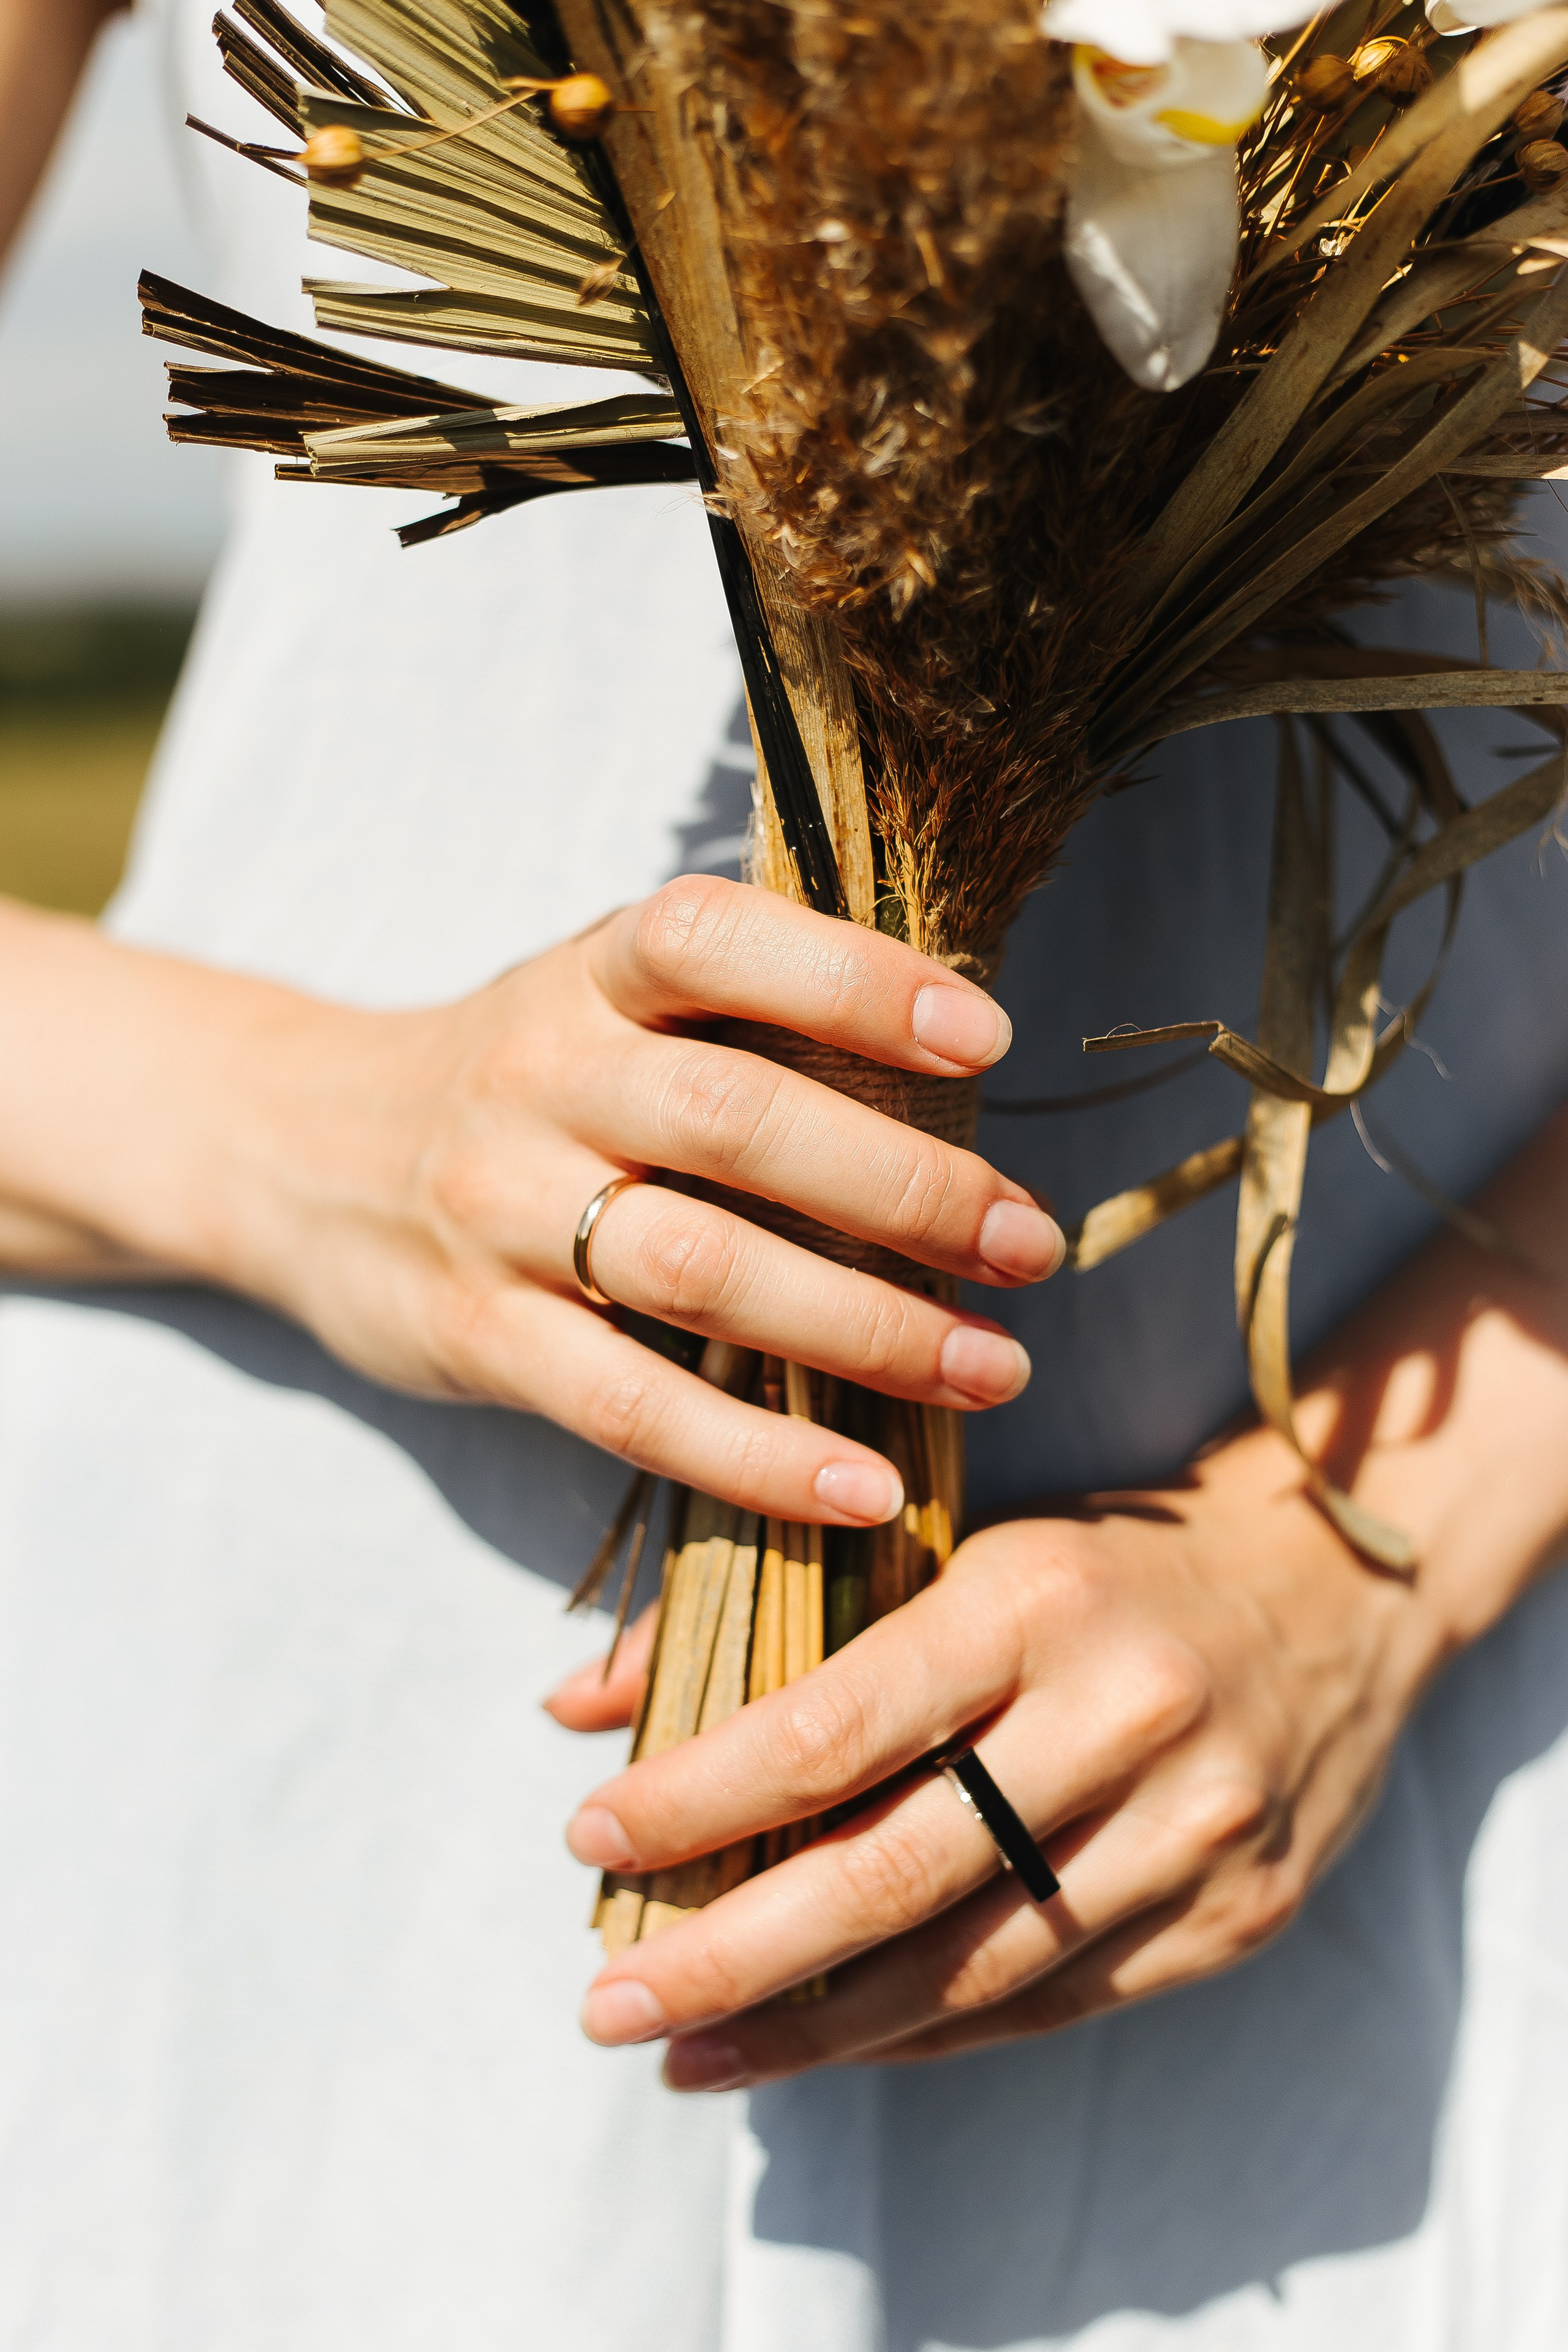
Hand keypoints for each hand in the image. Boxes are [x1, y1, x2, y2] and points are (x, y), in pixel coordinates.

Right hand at [0, 880, 1062, 1524]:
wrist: (305, 1153)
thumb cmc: (523, 1078)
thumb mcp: (603, 1002)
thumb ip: (743, 1020)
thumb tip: (961, 1065)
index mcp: (588, 975)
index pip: (715, 942)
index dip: (854, 979)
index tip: (988, 1038)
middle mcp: (540, 1078)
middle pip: (736, 1121)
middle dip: (905, 1188)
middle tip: (1029, 1244)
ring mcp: (500, 1211)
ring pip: (700, 1271)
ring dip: (865, 1328)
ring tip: (993, 1364)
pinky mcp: (478, 1335)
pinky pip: (635, 1409)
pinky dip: (760, 1457)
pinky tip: (867, 1486)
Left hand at [560, 1427, 1448, 2084]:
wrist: (1337, 1587)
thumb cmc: (1105, 1562)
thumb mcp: (956, 1543)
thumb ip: (768, 1621)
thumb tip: (578, 1702)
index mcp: (1034, 1599)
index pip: (837, 1723)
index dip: (701, 1795)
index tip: (587, 1835)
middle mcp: (1122, 1715)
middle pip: (893, 1874)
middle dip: (729, 1955)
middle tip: (604, 2003)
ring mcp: (1192, 1829)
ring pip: (970, 1970)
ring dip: (811, 2030)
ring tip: (688, 2050)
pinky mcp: (1236, 1914)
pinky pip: (1051, 2006)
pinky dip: (925, 2034)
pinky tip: (828, 2045)